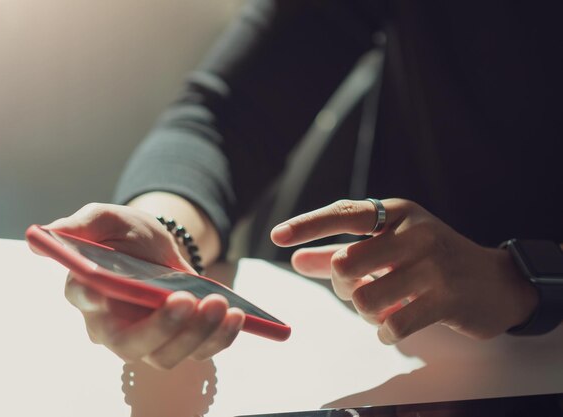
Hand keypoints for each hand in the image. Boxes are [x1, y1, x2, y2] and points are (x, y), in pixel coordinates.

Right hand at [43, 203, 244, 368]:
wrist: (159, 247)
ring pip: (167, 355)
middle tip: (187, 300)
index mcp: (88, 292)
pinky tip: (236, 316)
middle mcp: (113, 325)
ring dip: (197, 334)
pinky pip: (199, 352)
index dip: (92, 299)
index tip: (104, 290)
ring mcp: (147, 339)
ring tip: (221, 304)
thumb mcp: (109, 219)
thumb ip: (83, 224)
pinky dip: (220, 339)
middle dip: (161, 327)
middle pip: (130, 344)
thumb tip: (43, 237)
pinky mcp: (178, 341)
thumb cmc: (127, 235)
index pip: (83, 299)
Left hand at [271, 199, 538, 343]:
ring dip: (365, 312)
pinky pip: (392, 325)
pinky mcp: (446, 299)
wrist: (496, 282)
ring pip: (364, 299)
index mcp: (397, 213)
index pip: (344, 214)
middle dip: (341, 285)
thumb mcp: (390, 246)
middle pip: (345, 263)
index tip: (277, 236)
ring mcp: (432, 265)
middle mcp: (414, 232)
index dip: (308, 225)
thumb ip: (342, 252)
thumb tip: (296, 260)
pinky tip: (396, 326)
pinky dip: (385, 332)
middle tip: (358, 288)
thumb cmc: (433, 259)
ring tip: (382, 308)